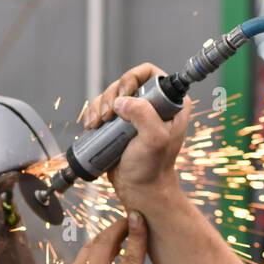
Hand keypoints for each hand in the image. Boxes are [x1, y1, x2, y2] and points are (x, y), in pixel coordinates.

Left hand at [22, 212, 158, 263]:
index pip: (129, 258)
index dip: (138, 235)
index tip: (141, 219)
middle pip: (105, 242)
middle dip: (119, 226)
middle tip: (130, 219)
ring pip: (89, 249)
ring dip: (104, 237)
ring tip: (116, 233)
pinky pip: (77, 263)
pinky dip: (90, 254)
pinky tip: (96, 258)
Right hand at [80, 62, 193, 200]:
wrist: (140, 190)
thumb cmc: (152, 169)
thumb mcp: (155, 140)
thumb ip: (144, 114)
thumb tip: (121, 101)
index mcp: (172, 104)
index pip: (151, 73)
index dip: (133, 78)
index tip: (124, 96)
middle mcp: (155, 105)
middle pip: (126, 82)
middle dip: (112, 95)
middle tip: (108, 115)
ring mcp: (136, 114)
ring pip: (112, 95)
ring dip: (100, 105)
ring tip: (98, 123)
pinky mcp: (120, 125)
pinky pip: (103, 109)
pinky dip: (94, 113)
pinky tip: (91, 125)